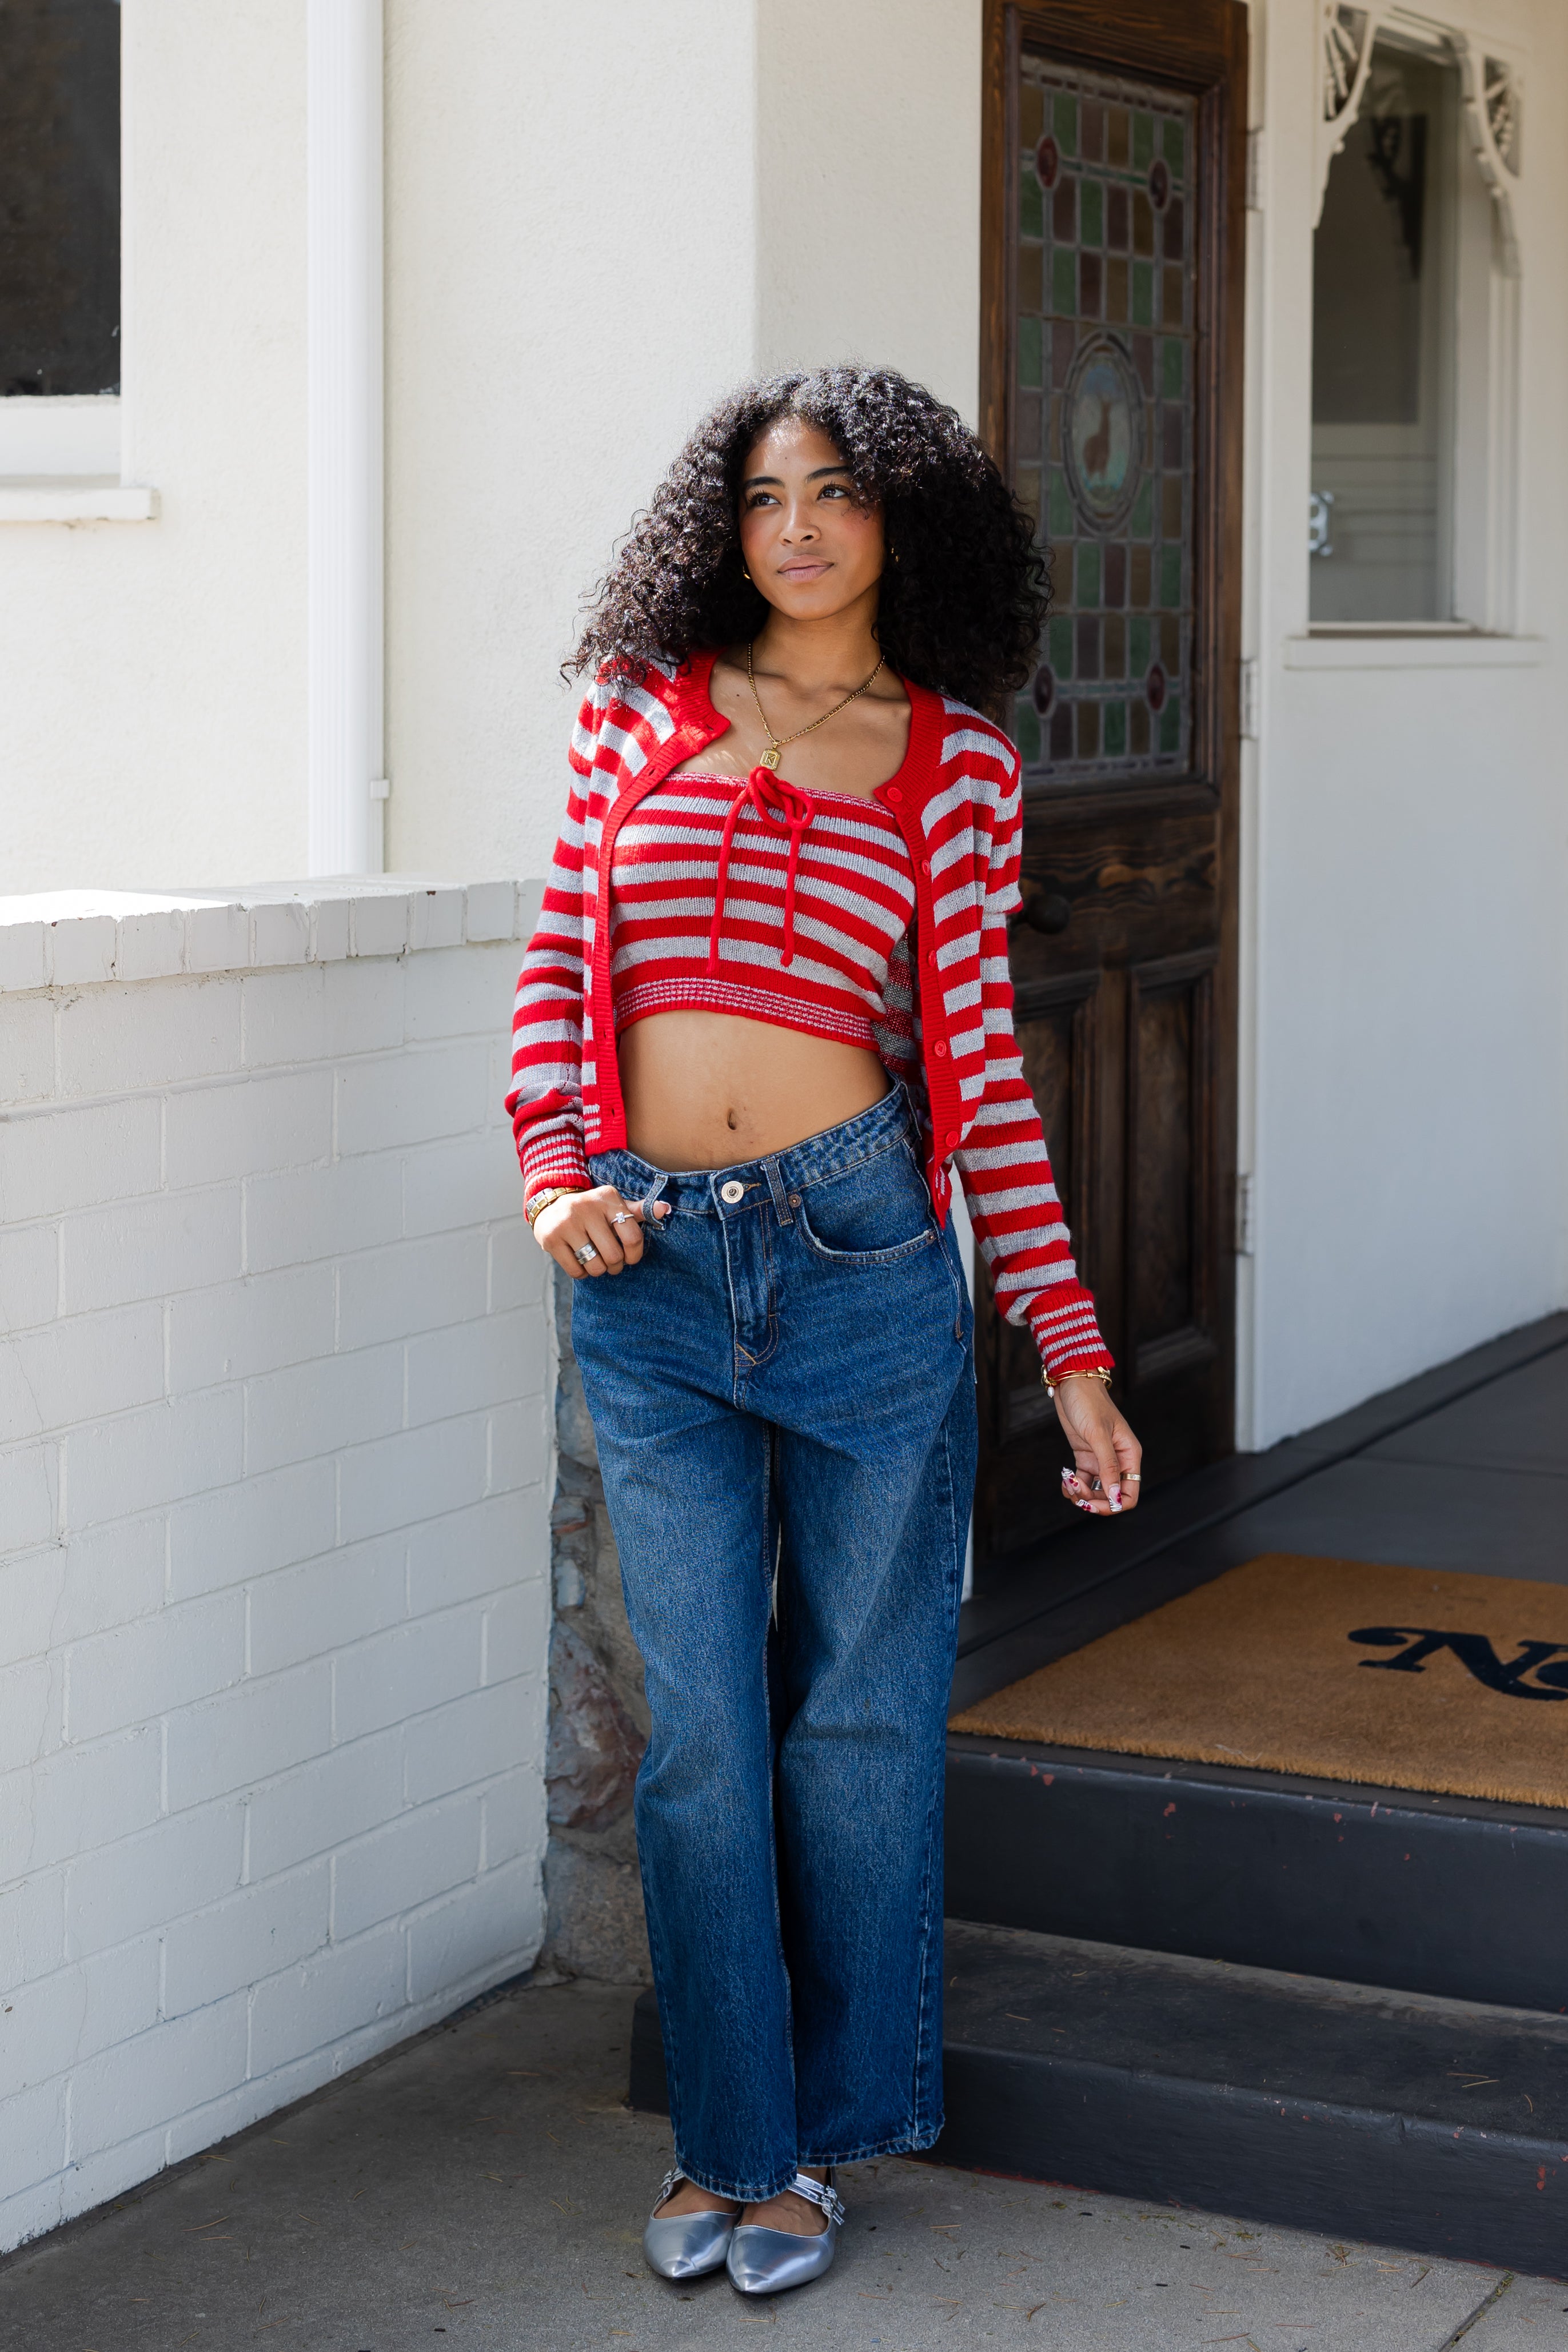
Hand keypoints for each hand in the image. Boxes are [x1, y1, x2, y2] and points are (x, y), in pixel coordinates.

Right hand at [533, 1185, 668, 1277]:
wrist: (550, 1203)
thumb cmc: (591, 1210)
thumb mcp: (613, 1205)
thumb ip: (638, 1210)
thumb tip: (665, 1209)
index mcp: (608, 1199)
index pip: (632, 1236)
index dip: (635, 1255)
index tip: (630, 1258)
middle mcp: (587, 1208)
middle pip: (614, 1255)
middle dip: (616, 1265)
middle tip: (613, 1263)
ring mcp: (567, 1223)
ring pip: (595, 1266)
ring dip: (599, 1270)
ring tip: (597, 1262)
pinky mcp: (551, 1238)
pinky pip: (575, 1271)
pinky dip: (582, 1273)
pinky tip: (580, 1262)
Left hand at [1054, 1377, 1141, 1515]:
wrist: (1072, 1383)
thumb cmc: (1088, 1402)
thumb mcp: (1098, 1434)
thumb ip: (1108, 1466)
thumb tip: (1115, 1496)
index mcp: (1129, 1455)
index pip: (1129, 1493)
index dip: (1113, 1504)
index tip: (1093, 1504)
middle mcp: (1118, 1460)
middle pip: (1111, 1495)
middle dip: (1093, 1500)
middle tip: (1075, 1490)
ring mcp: (1101, 1459)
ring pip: (1095, 1491)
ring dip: (1081, 1494)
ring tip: (1068, 1482)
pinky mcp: (1086, 1456)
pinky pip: (1082, 1481)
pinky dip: (1073, 1486)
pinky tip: (1065, 1480)